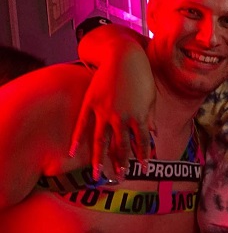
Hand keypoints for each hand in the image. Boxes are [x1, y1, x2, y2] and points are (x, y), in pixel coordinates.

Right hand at [69, 49, 155, 178]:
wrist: (124, 56)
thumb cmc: (142, 76)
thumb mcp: (151, 97)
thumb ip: (150, 116)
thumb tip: (152, 133)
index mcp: (139, 116)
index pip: (141, 142)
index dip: (143, 155)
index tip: (144, 168)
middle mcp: (121, 117)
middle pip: (120, 146)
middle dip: (121, 163)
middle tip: (120, 176)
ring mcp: (104, 111)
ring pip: (100, 140)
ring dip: (99, 159)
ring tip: (96, 174)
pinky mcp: (91, 103)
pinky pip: (82, 125)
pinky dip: (76, 139)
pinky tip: (71, 152)